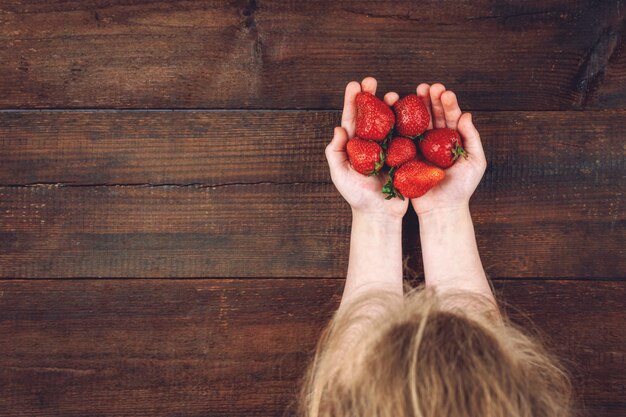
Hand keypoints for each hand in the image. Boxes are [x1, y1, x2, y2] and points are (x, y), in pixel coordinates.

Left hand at [325, 77, 408, 218]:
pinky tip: (412, 110)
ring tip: (393, 94)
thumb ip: (336, 153)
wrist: (380, 214)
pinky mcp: (404, 154)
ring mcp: (389, 147)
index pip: (352, 118)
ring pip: (390, 120)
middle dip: (372, 96)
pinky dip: (409, 121)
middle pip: (372, 114)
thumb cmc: (357, 197)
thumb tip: (338, 129)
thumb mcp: (340, 175)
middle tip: (372, 80)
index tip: (355, 84)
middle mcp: (372, 142)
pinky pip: (408, 135)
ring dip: (391, 105)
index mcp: (355, 144)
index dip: (353, 101)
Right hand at [387, 83, 486, 214]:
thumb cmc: (461, 188)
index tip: (444, 92)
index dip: (447, 103)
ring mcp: (419, 147)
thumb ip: (472, 139)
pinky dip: (398, 124)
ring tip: (410, 93)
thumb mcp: (475, 162)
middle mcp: (435, 140)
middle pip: (432, 115)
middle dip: (429, 99)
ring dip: (413, 107)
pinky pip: (402, 138)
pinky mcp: (406, 156)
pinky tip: (395, 111)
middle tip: (426, 87)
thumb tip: (467, 115)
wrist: (441, 209)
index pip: (450, 116)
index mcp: (452, 139)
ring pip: (416, 123)